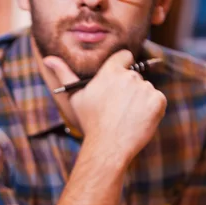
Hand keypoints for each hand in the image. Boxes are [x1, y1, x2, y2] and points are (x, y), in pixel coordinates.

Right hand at [44, 50, 166, 165]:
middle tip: (118, 108)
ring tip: (126, 117)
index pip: (125, 56)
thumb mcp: (75, 97)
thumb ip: (64, 74)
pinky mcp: (158, 101)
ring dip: (140, 100)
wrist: (108, 146)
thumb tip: (48, 58)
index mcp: (110, 72)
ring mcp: (145, 88)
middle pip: (135, 76)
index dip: (122, 66)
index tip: (118, 81)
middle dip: (129, 90)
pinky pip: (157, 101)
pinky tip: (138, 121)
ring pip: (146, 90)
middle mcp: (129, 76)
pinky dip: (151, 110)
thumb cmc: (90, 122)